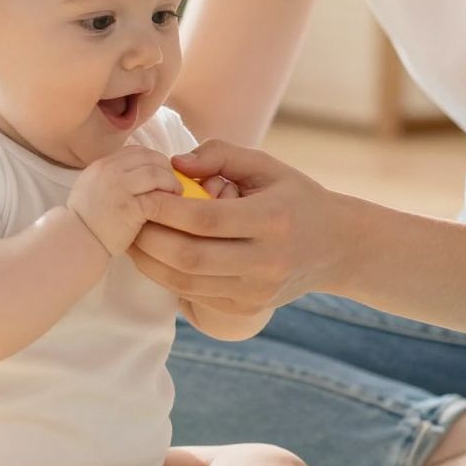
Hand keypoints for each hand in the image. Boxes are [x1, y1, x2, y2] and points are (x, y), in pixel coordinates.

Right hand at [68, 146, 183, 256]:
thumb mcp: (94, 190)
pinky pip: (158, 195)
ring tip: (177, 195)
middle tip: (174, 184)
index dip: (155, 160)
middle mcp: (109, 170)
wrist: (76, 243)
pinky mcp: (129, 206)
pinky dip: (170, 198)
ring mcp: (118, 187)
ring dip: (171, 182)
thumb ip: (113, 179)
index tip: (163, 174)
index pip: (137, 151)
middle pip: (150, 157)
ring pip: (157, 172)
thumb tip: (143, 175)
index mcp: (101, 165)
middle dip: (167, 169)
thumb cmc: (88, 222)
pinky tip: (174, 207)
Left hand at [127, 141, 340, 314]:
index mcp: (273, 220)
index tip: (143, 195)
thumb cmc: (295, 198)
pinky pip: (195, 296)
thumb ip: (221, 155)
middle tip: (129, 220)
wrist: (336, 247)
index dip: (166, 210)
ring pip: (186, 283)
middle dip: (149, 239)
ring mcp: (256, 290)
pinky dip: (168, 278)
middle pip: (190, 257)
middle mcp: (266, 261)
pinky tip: (155, 258)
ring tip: (133, 240)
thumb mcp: (268, 166)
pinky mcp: (246, 309)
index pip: (206, 220)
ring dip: (150, 263)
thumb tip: (176, 164)